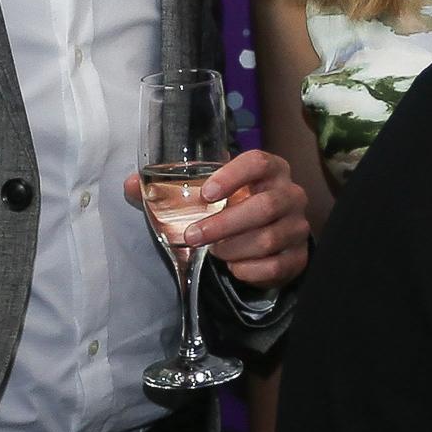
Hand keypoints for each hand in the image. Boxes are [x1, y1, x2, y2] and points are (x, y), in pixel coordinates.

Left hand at [124, 150, 308, 288]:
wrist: (270, 237)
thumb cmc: (234, 207)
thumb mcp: (208, 194)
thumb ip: (168, 188)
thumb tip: (130, 184)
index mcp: (270, 169)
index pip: (258, 162)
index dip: (233, 175)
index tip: (204, 194)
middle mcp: (290, 193)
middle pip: (264, 206)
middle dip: (223, 224)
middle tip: (192, 236)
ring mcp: (298, 225)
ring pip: (267, 239)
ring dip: (233, 249)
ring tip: (214, 252)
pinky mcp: (300, 256)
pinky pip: (275, 267)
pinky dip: (248, 270)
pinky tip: (234, 267)